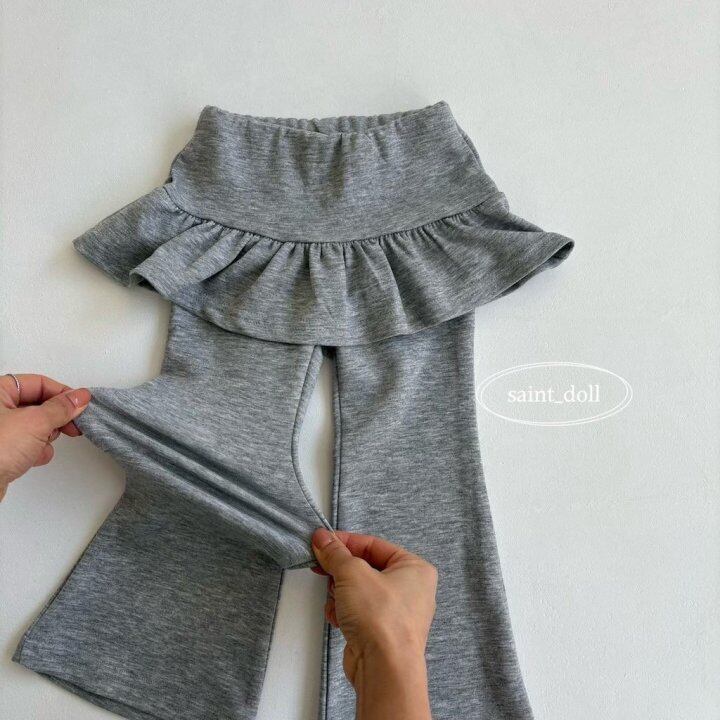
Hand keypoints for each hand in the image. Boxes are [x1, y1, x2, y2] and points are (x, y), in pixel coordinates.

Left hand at [0, 374, 90, 500]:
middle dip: (56, 417)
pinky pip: (27, 443)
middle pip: (38, 404)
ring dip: (46, 436)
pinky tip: (34, 458)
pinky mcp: (2, 450)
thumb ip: (62, 408)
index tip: (79, 404)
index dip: (62, 393)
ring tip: (43, 444)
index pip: (39, 383)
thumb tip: (80, 397)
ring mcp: (0, 430)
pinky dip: (36, 450)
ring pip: (35, 425)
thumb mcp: (36, 422)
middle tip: (73, 425)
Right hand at [311, 528, 436, 719]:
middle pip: (366, 567)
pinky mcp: (383, 631)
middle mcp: (410, 588)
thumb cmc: (381, 618)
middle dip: (341, 571)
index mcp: (414, 567)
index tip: (323, 541)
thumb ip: (336, 553)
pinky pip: (359, 611)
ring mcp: (397, 612)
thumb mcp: (353, 573)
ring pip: (359, 590)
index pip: (374, 545)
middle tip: (322, 566)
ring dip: (341, 593)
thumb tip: (323, 538)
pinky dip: (345, 611)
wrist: (384, 668)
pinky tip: (338, 617)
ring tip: (335, 599)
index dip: (346, 542)